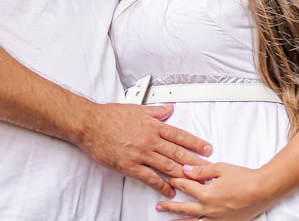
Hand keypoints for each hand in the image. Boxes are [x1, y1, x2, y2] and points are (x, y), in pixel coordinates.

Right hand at [79, 103, 212, 196]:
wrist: (90, 124)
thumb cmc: (109, 116)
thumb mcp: (136, 108)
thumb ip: (154, 110)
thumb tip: (168, 108)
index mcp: (152, 125)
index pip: (179, 135)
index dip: (195, 143)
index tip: (206, 149)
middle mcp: (150, 140)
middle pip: (178, 153)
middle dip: (195, 162)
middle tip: (208, 169)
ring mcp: (141, 154)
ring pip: (168, 166)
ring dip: (183, 175)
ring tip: (195, 181)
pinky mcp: (130, 166)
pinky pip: (150, 178)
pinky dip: (162, 185)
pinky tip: (169, 189)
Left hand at [156, 162, 272, 220]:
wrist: (263, 190)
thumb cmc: (244, 177)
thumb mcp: (220, 168)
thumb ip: (200, 171)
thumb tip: (184, 169)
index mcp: (206, 194)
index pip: (184, 186)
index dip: (175, 181)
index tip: (168, 179)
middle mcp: (209, 209)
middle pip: (184, 208)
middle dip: (169, 207)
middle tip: (158, 206)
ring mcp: (217, 219)